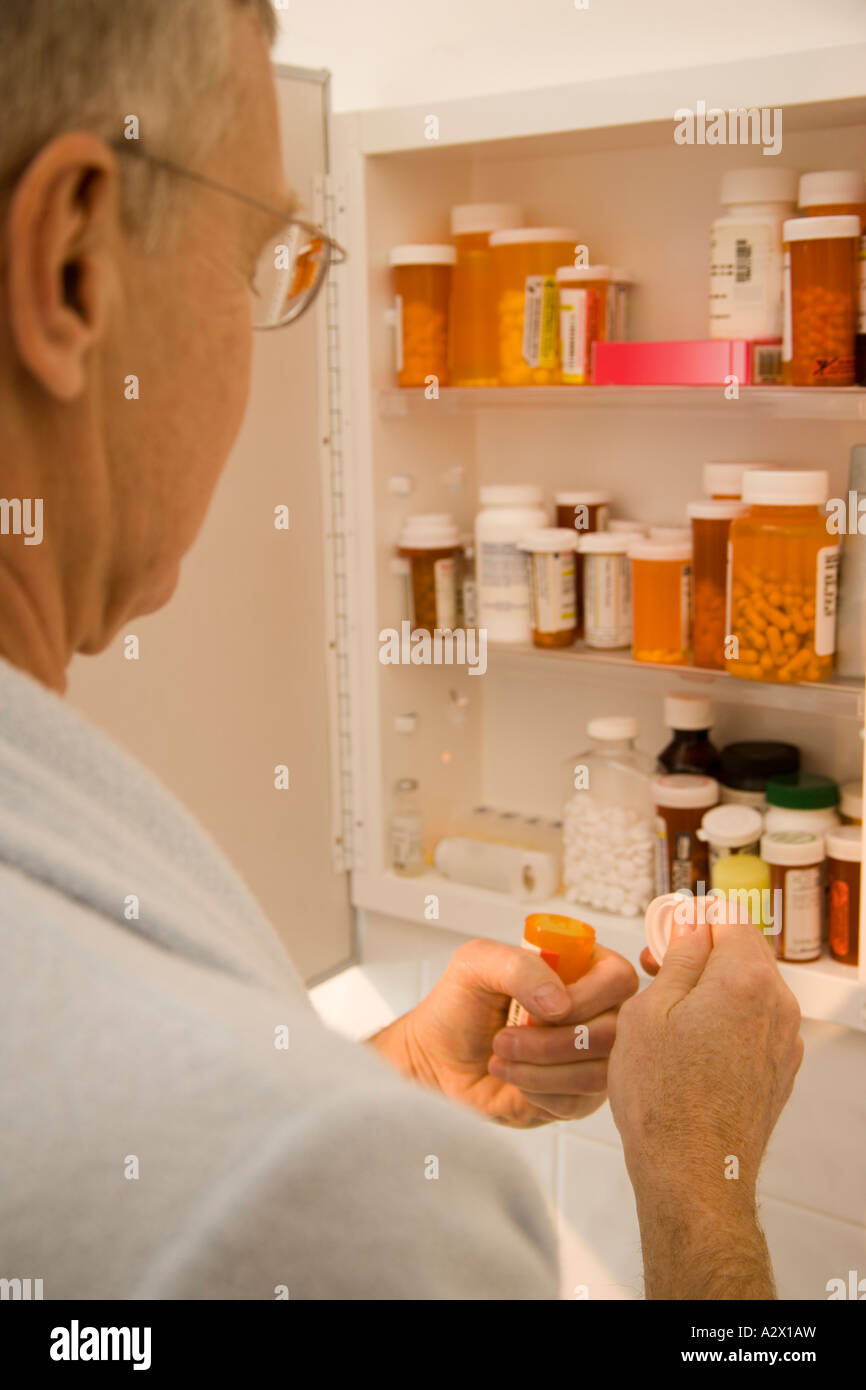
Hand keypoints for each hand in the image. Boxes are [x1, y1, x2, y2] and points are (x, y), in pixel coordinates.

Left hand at [371, 937, 637, 1128]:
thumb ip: (520, 966)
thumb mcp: (477, 963)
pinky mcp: (579, 1097)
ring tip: (500, 1054)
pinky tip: (511, 1077)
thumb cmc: (458, 1005)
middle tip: (507, 1036)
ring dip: (542, 1066)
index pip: (620, 978)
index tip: (545, 1008)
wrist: (435, 1060)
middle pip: (616, 1030)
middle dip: (556, 1039)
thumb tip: (561, 1004)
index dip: (589, 996)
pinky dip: (539, 1090)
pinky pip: (580, 1101)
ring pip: (599, 1070)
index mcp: (582, 969)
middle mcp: (596, 1013)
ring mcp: (591, 1058)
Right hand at [607, 912, 802, 1297]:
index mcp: (745, 979)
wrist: (692, 1174)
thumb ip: (677, 959)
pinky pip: (755, 1025)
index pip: (729, 918)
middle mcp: (777, 1005)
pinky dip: (727, 1021)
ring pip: (750, 990)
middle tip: (660, 967)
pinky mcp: (779, 1070)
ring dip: (714, 988)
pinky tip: (690, 1045)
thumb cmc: (663, 1100)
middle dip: (703, 952)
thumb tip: (690, 930)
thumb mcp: (648, 1010)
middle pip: (745, 952)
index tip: (666, 934)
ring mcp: (784, 1041)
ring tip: (669, 1012)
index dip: (693, 920)